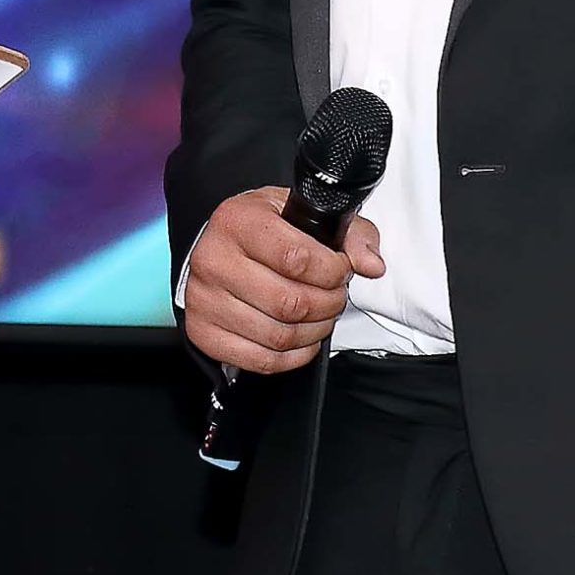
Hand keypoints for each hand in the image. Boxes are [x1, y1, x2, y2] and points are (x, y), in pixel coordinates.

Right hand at [179, 186, 384, 373]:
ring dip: (314, 331)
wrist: (217, 248)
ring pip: (279, 336)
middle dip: (327, 304)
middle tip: (334, 295)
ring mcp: (205, 300)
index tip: (339, 269)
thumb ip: (347, 232)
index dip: (331, 271)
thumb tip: (370, 263)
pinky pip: (263, 360)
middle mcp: (214, 261)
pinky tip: (301, 337)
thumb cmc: (260, 231)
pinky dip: (294, 356)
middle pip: (290, 303)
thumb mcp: (302, 213)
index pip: (296, 258)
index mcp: (237, 222)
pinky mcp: (205, 334)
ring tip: (320, 314)